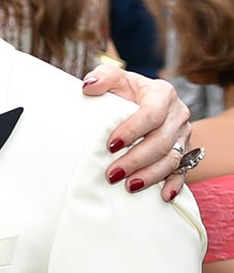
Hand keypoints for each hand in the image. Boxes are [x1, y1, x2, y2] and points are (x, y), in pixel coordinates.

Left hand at [84, 66, 193, 198]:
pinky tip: (163, 195)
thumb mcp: (114, 78)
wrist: (140, 101)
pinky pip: (183, 170)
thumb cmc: (124, 91)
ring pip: (172, 158)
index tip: (111, 145)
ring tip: (129, 186)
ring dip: (151, 174)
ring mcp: (183, 134)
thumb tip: (88, 87)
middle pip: (161, 141)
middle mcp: (177, 114)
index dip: (132, 130)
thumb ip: (103, 77)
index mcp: (162, 94)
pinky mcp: (184, 151)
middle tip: (112, 174)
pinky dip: (174, 183)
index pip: (152, 114)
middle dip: (136, 159)